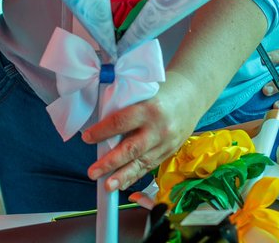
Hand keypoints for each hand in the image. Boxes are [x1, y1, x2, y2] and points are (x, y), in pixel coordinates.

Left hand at [82, 72, 200, 192]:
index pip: (121, 122)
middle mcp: (159, 129)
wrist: (192, 95)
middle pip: (131, 149)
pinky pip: (149, 167)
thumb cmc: (162, 91)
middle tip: (92, 172)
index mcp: (149, 108)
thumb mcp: (144, 92)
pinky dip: (134, 177)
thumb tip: (101, 125)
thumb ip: (126, 108)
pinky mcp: (169, 152)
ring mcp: (166, 143)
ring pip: (141, 163)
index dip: (102, 132)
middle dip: (110, 162)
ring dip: (122, 176)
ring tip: (107, 186)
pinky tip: (121, 184)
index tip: (86, 138)